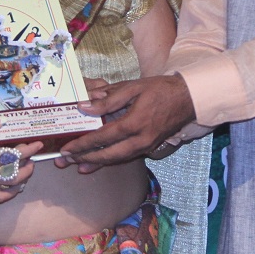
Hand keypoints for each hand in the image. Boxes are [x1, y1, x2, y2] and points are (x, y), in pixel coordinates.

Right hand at [0, 118, 40, 203]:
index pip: (14, 156)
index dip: (29, 150)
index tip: (37, 145)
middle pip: (15, 177)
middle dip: (28, 170)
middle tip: (31, 162)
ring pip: (5, 194)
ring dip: (18, 187)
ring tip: (22, 180)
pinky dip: (0, 194)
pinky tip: (1, 188)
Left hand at [57, 74, 195, 171]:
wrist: (188, 99)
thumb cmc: (160, 89)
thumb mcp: (133, 87)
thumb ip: (108, 98)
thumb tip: (84, 106)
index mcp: (135, 122)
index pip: (103, 137)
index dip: (83, 144)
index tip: (66, 148)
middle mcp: (141, 139)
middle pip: (108, 155)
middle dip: (85, 159)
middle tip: (65, 161)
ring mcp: (147, 146)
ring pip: (117, 159)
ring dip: (96, 163)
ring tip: (77, 166)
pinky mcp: (150, 148)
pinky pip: (126, 157)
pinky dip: (110, 161)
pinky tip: (99, 163)